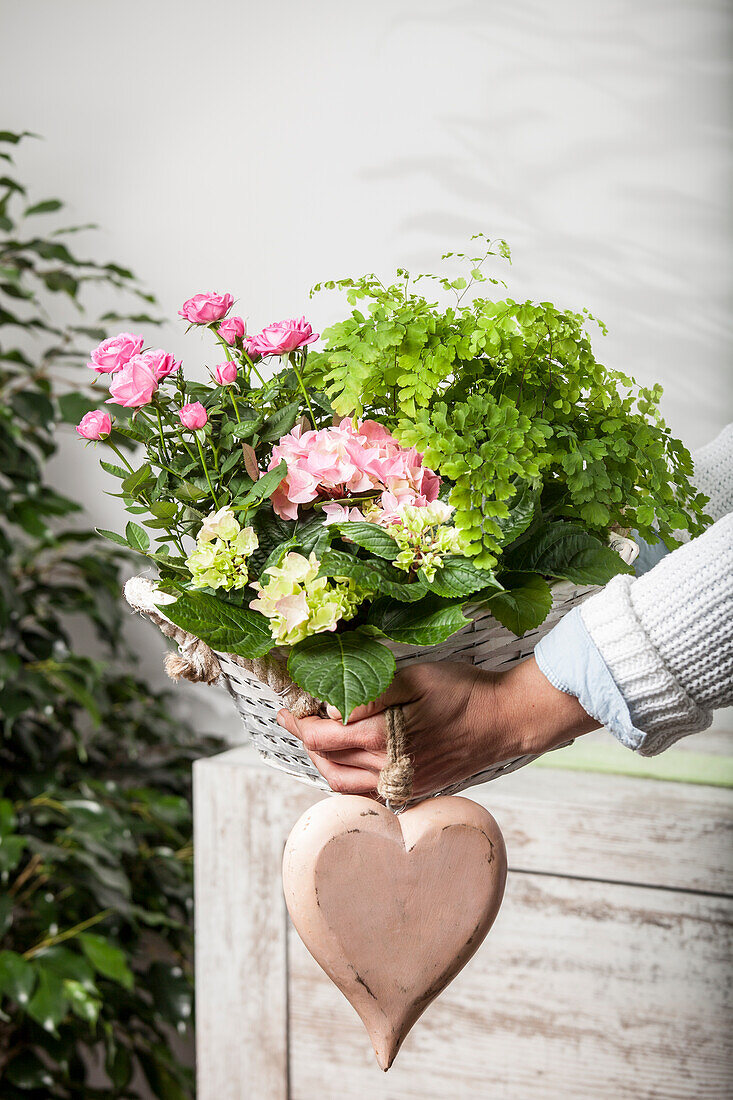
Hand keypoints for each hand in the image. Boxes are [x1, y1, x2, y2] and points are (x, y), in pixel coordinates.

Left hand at [276, 656, 599, 797]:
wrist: (506, 720)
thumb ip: (373, 693)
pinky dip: (349, 779)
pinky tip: (349, 761)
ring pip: (345, 785)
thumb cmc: (465, 692)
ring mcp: (403, 784)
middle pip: (328, 765)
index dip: (299, 724)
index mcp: (383, 738)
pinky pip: (370, 792)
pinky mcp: (416, 789)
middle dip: (305, 743)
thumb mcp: (417, 677)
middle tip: (295, 721)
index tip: (288, 708)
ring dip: (324, 764)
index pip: (323, 739)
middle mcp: (389, 769)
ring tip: (316, 742)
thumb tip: (334, 709)